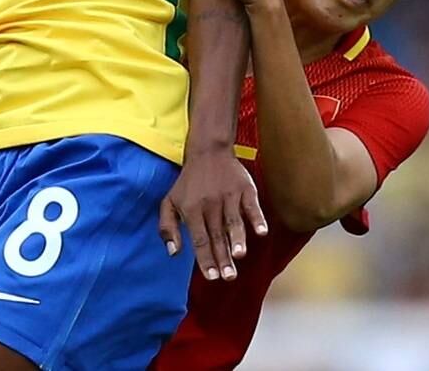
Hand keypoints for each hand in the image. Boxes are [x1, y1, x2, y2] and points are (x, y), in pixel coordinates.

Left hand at [159, 150, 266, 280]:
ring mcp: (229, 196)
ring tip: (240, 256)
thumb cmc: (188, 184)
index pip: (199, 239)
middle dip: (223, 257)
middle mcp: (209, 204)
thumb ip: (167, 227)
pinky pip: (252, 206)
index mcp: (191, 209)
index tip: (212, 277)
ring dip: (237, 239)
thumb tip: (173, 253)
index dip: (205, 259)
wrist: (207, 152)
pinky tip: (261, 232)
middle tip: (229, 277)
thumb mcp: (170, 202)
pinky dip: (257, 218)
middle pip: (217, 234)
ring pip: (233, 221)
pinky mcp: (245, 189)